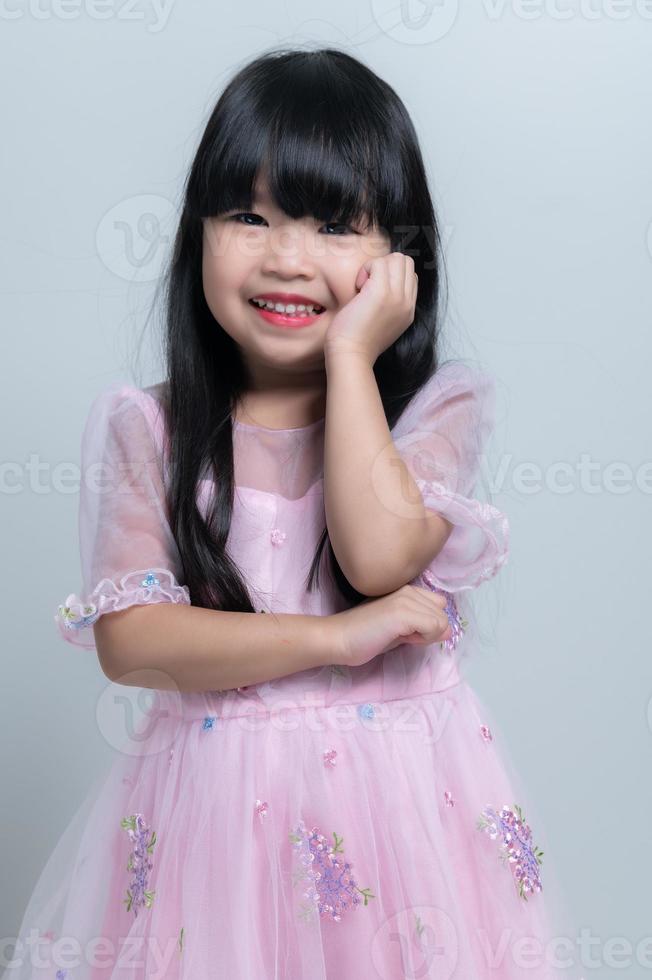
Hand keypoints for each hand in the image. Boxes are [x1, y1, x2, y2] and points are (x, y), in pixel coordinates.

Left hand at [324, 252, 417, 363]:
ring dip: (376, 266)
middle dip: (385, 266)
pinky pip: (378, 262)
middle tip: (367, 286)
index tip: (373, 292)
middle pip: (406, 262)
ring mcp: (397, 296)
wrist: (351, 355)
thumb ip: (388, 306)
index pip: (410, 276)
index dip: (391, 276)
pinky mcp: (381, 291)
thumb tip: (376, 287)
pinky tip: (358, 288)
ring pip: (396, 258)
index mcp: (408, 310)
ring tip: (363, 287)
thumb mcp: (381, 324)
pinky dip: (365, 269)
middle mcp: (407, 303)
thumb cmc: (357, 342)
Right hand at [327, 584, 451, 668]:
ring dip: (426, 636)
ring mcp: (406, 599)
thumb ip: (424, 628)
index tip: (408, 632)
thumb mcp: (400, 631)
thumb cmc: (365, 637)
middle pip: (443, 614)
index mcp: (407, 591)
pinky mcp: (403, 612)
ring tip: (400, 636)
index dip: (428, 623)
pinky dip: (424, 639)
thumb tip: (449, 631)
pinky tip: (403, 639)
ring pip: (442, 621)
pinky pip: (434, 627)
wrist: (338, 638)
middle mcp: (409, 590)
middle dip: (429, 630)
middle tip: (404, 636)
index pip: (439, 606)